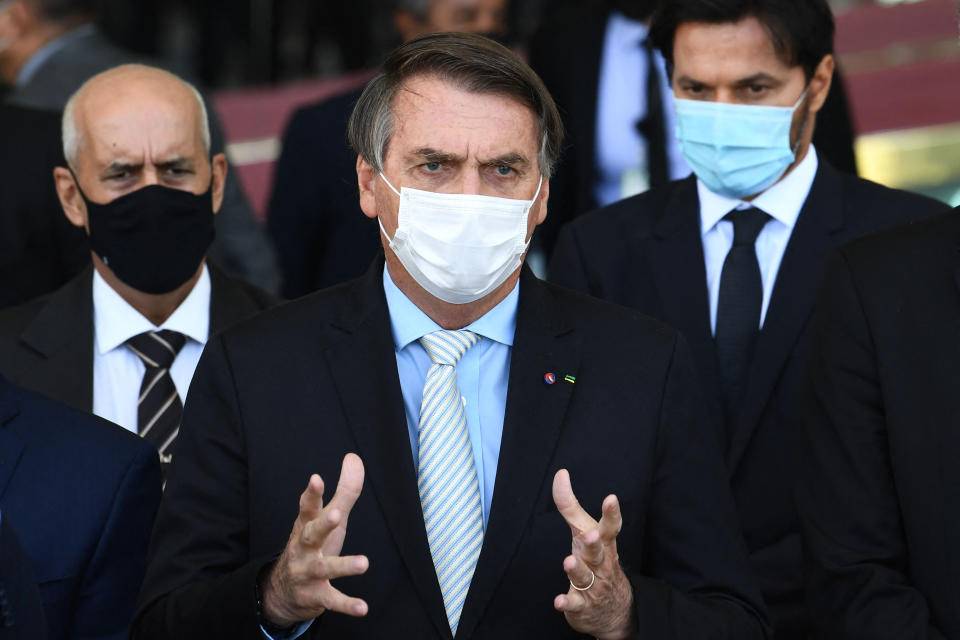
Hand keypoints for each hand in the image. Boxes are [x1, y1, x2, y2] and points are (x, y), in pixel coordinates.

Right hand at [261, 453, 368, 626]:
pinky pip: (331, 600)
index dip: (312, 493)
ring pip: (324, 568)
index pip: (308, 507)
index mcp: (306, 525)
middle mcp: (304, 548)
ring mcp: (308, 572)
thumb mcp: (329, 517)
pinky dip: (347, 605)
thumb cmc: (312, 545)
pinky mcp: (315, 596)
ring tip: (364, 563)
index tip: (316, 478)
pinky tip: (363, 608)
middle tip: (335, 515)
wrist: (284, 591)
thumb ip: (344, 490)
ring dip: (343, 565)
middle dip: (322, 525)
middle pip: (311, 534)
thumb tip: (353, 457)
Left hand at [552, 469, 636, 639]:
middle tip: (590, 535)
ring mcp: (592, 586)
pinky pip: (574, 604)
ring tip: (568, 562)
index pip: (610, 527)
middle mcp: (600, 563)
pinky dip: (567, 603)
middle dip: (594, 544)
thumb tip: (560, 474)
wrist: (614, 609)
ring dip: (577, 570)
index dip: (611, 514)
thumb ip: (571, 505)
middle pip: (598, 552)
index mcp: (603, 544)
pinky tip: (559, 602)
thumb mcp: (585, 531)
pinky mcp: (581, 605)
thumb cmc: (596, 561)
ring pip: (584, 577)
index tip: (611, 499)